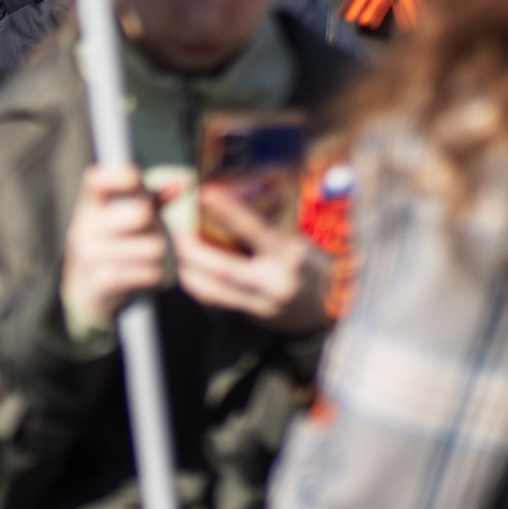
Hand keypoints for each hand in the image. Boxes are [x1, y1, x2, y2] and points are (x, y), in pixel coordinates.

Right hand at [60, 165, 170, 329]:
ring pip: (152, 247)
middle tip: (152, 233)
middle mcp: (84, 226)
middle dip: (156, 225)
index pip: (96, 180)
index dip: (119, 175)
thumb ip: (151, 200)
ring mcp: (89, 254)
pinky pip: (148, 273)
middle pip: (141, 213)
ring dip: (161, 255)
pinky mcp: (100, 282)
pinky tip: (149, 275)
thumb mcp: (123, 218)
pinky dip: (156, 275)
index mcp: (89, 205)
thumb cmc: (114, 245)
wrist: (86, 291)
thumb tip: (180, 184)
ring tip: (152, 257)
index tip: (136, 179)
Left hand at [179, 186, 333, 335]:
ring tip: (177, 251)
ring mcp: (264, 304)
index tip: (205, 192)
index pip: (254, 230)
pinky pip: (217, 301)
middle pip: (223, 268)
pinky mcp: (254, 315)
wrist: (329, 303)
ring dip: (189, 269)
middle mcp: (276, 282)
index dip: (228, 211)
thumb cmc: (306, 261)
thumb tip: (224, 199)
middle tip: (177, 233)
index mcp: (289, 254)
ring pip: (214, 290)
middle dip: (193, 250)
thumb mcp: (293, 239)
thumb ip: (261, 227)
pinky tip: (188, 270)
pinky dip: (197, 285)